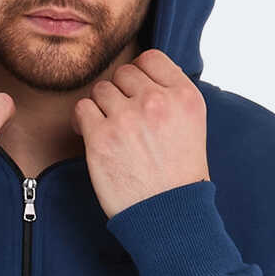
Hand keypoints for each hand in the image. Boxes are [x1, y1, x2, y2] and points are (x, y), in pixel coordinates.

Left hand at [70, 49, 209, 218]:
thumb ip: (170, 97)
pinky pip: (81, 109)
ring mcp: (127, 118)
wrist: (169, 216)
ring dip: (101, 108)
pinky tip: (91, 136)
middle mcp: (157, 101)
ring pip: (101, 90)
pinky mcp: (101, 138)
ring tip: (110, 132)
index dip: (139, 75)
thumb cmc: (179, 177)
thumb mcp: (192, 126)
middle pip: (123, 73)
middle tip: (123, 120)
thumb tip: (141, 77)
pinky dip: (82, 121)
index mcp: (184, 96)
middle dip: (120, 94)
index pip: (150, 58)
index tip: (136, 95)